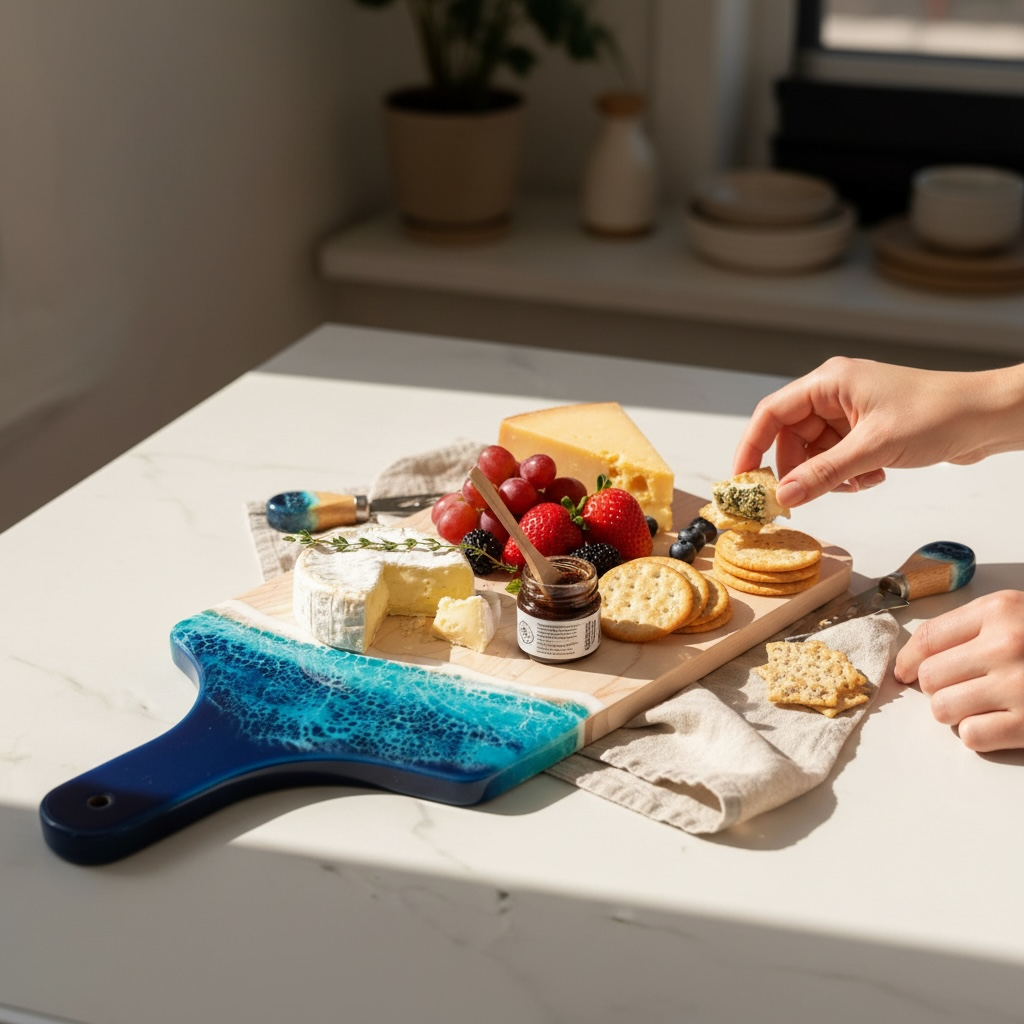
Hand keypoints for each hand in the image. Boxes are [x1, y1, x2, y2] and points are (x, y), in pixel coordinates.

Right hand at [732, 357, 1023, 507]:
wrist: (987, 417)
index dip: (751, 445)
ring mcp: (851, 413)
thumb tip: (785, 496)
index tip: (742, 478)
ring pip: (815, 452)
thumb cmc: (938, 414)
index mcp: (829, 382)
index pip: (772, 413)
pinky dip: (848, 475)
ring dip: (828, 475)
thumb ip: (825, 474)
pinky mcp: (867, 430)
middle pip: (791, 437)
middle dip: (797, 469)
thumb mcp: (874, 448)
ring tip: (855, 483)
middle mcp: (835, 394)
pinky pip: (838, 458)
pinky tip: (872, 477)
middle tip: (798, 497)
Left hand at [895, 591, 1023, 751]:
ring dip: (954, 711)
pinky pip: (972, 736)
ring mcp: (1020, 687)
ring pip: (942, 708)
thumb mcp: (1016, 614)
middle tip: (960, 686)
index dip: (907, 659)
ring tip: (979, 704)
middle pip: (929, 676)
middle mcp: (1007, 645)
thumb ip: (968, 628)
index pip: (927, 638)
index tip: (903, 671)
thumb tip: (912, 659)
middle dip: (937, 686)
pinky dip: (978, 734)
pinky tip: (998, 722)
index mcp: (1000, 611)